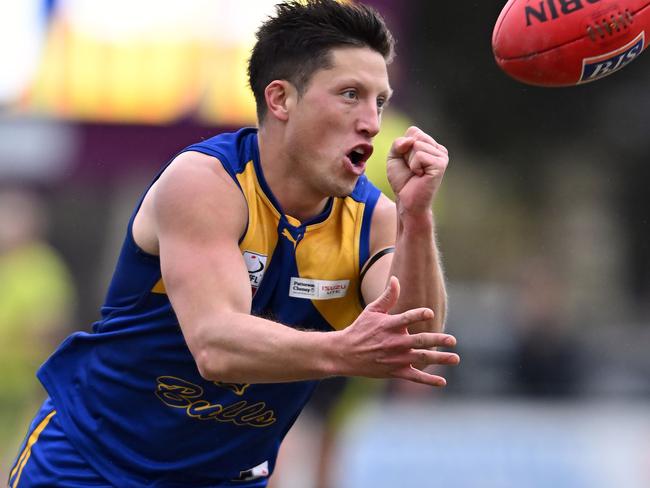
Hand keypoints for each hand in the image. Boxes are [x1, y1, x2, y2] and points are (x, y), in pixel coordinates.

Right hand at [337, 277, 458, 385]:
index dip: (418, 315)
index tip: (430, 313)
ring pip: (421, 359)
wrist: (346, 353)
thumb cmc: (361, 328)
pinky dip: (428, 380)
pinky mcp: (395, 371)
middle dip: (437, 340)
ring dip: (439, 359)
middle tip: (453, 340)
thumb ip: (388, 296)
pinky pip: (414, 377)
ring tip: (455, 358)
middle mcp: (394, 342)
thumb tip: (396, 279)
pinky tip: (442, 381)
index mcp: (389, 326)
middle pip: (419, 341)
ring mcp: (396, 358)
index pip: (406, 319)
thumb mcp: (372, 310)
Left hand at [386, 126, 448, 212]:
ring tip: (416, 173)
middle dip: (406, 153)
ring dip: (410, 161)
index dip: (403, 146)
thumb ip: (398, 143)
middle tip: (411, 169)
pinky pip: (420, 155)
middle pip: (415, 137)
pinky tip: (420, 175)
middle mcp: (438, 148)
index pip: (413, 131)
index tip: (407, 162)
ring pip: (417, 145)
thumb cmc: (402, 180)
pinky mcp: (440, 164)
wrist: (407, 200)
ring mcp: (441, 156)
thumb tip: (411, 140)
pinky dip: (414, 166)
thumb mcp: (394, 157)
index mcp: (430, 145)